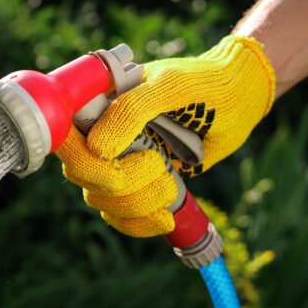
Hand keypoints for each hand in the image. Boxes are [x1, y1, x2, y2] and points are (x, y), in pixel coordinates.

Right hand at [56, 35, 275, 236]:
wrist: (240, 99)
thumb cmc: (206, 83)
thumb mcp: (170, 86)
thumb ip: (131, 110)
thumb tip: (97, 150)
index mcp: (98, 104)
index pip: (66, 138)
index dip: (78, 155)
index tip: (109, 160)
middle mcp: (100, 134)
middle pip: (82, 173)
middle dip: (120, 181)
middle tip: (159, 164)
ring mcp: (117, 161)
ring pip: (100, 199)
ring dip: (136, 203)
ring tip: (171, 184)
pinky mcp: (137, 186)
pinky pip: (119, 216)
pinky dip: (138, 224)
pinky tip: (164, 217)